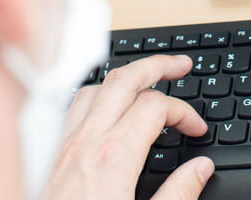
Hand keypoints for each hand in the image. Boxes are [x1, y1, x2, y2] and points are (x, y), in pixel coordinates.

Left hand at [44, 54, 214, 199]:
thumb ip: (177, 196)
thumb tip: (200, 168)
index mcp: (112, 159)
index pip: (155, 106)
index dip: (184, 111)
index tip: (197, 129)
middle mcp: (84, 144)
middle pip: (123, 79)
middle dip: (156, 66)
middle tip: (180, 64)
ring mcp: (63, 148)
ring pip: (94, 88)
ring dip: (123, 78)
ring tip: (146, 80)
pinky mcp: (51, 160)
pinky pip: (73, 109)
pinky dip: (96, 96)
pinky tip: (106, 108)